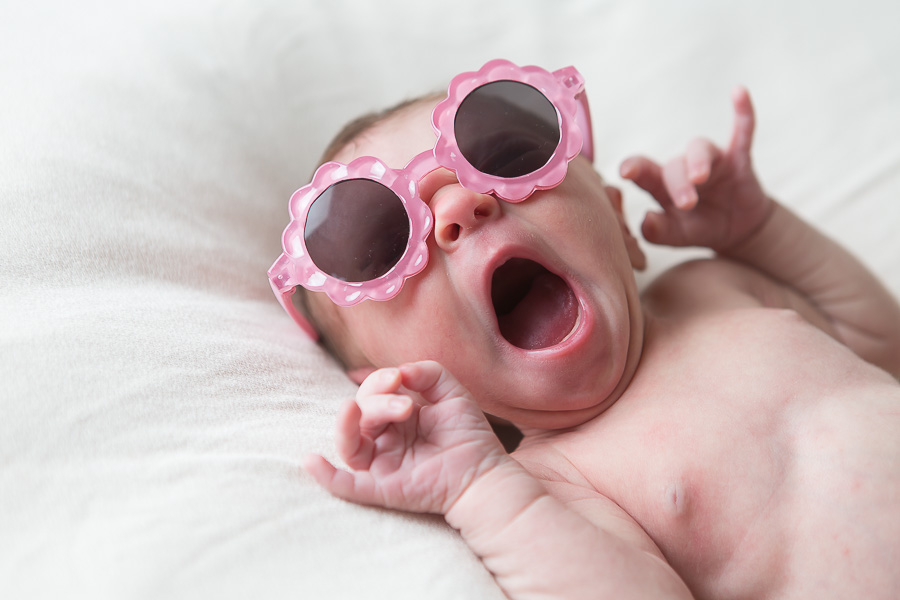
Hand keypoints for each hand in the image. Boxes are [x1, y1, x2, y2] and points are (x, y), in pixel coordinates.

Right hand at [303, 360, 509, 514]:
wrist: (485, 473)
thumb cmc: (468, 435)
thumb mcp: (451, 392)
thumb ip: (428, 372)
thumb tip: (400, 372)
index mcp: (395, 417)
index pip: (372, 394)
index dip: (378, 381)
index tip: (399, 376)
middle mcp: (383, 440)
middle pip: (360, 415)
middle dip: (377, 402)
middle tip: (404, 404)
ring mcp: (380, 465)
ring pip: (349, 445)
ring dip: (348, 425)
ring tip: (355, 409)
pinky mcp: (383, 488)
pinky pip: (347, 486)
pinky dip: (327, 476)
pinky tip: (312, 461)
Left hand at [620, 86, 773, 251]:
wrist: (737, 229)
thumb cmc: (698, 228)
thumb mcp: (678, 236)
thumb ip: (659, 232)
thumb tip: (646, 219)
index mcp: (661, 185)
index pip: (643, 171)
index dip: (633, 167)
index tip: (626, 172)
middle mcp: (682, 167)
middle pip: (674, 166)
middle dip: (679, 185)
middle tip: (687, 204)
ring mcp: (711, 161)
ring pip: (700, 148)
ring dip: (699, 161)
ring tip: (700, 178)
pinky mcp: (739, 158)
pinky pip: (742, 131)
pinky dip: (742, 113)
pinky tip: (739, 92)